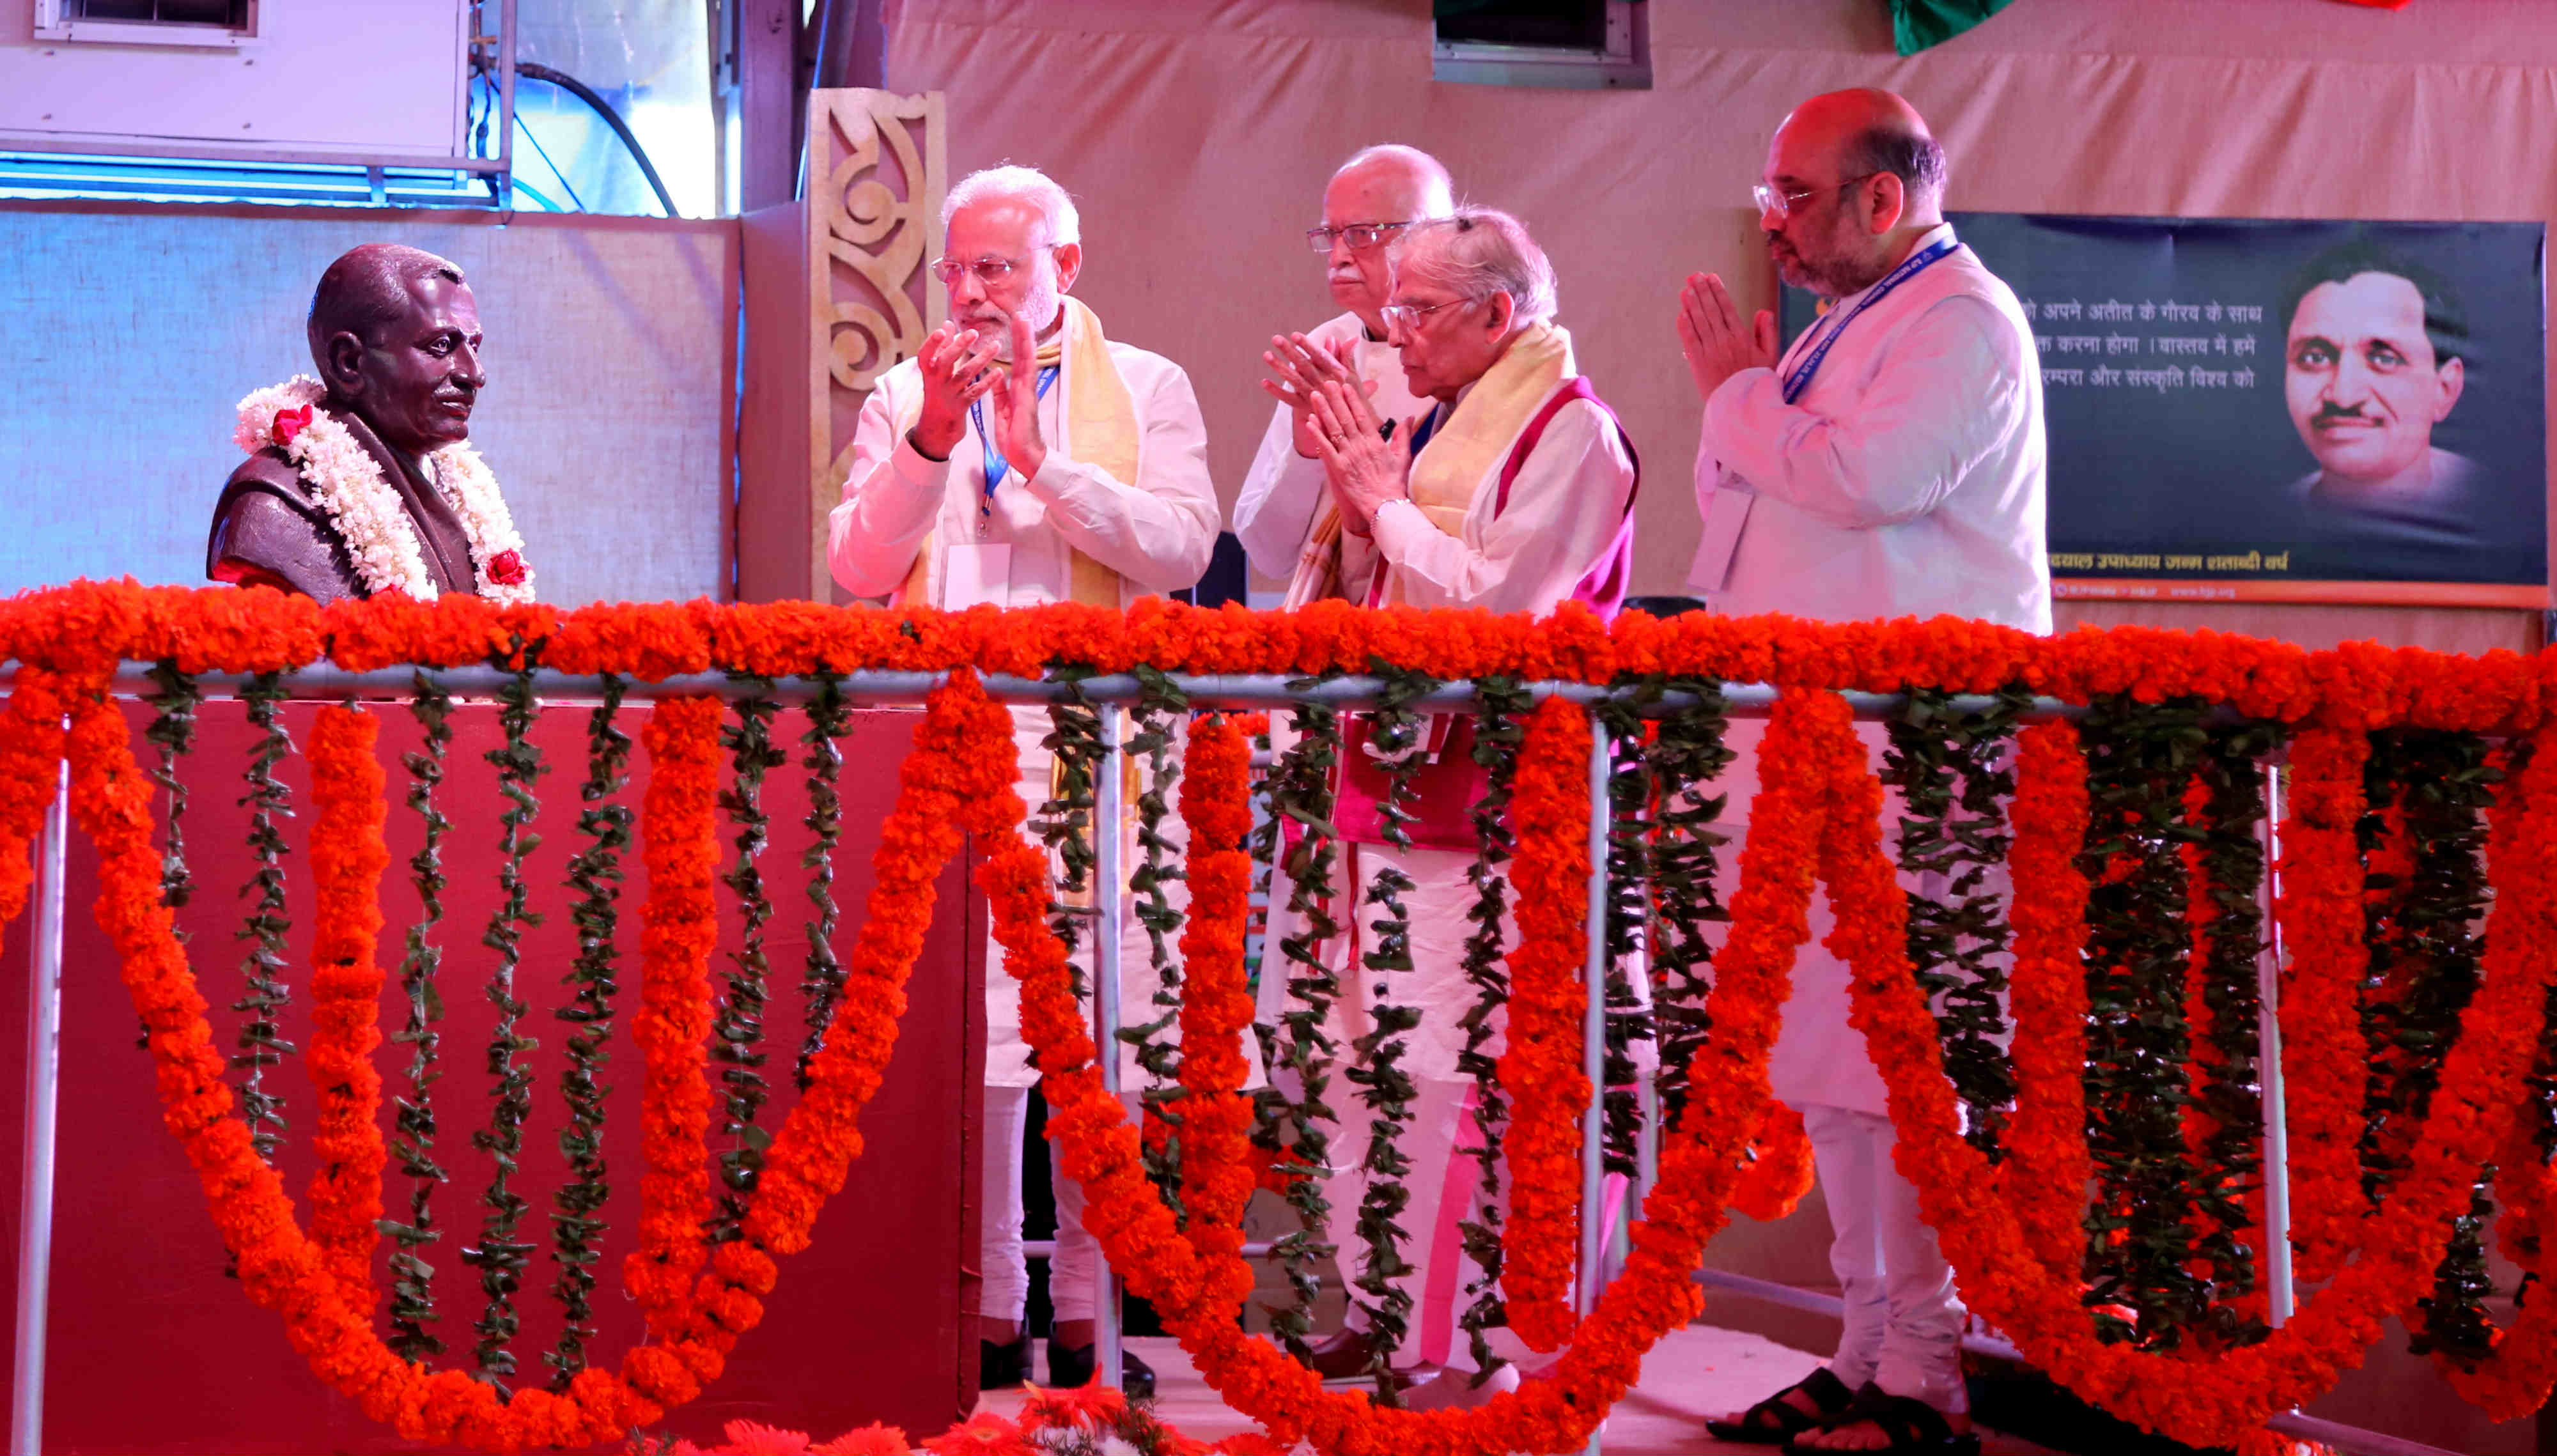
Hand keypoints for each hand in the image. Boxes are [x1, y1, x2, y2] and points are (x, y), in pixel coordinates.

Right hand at [909, 322, 1000, 458]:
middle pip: (946, 362)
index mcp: (928, 371)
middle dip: (959, 346)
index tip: (942, 330)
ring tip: (996, 345)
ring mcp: (948, 395)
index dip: (932, 343)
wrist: (937, 426)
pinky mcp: (961, 406)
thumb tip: (947, 324)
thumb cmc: (938, 391)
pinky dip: (987, 382)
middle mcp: (935, 382)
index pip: (925, 355)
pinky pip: (975, 392)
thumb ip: (941, 348)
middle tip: (974, 332)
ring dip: (981, 359)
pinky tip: (999, 372)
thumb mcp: (935, 372)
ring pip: (964, 375)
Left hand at [985, 312, 1048, 481]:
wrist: (1024, 455)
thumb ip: (999, 393)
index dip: (1015, 344)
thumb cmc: (1015, 438)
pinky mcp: (1027, 397)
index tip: (1014, 327)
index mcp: (1016, 390)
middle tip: (1021, 313)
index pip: (1015, 362)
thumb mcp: (1002, 411)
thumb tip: (994, 377)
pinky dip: (1027, 357)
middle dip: (1022, 334)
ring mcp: (1028, 390)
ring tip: (1023, 319)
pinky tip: (1026, 343)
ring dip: (1025, 339)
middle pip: (1023, 355)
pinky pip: (1026, 373)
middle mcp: (1024, 387)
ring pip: (1027, 359)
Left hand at [1261, 332, 1374, 459]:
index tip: (1295, 335)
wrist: (1352, 427)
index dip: (1307, 346)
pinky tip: (1264, 381)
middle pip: (1304, 365)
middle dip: (1290, 351)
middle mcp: (1323, 384)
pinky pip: (1288, 399)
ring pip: (1294, 380)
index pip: (1319, 356)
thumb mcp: (1353, 377)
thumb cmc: (1353, 399)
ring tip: (1267, 355)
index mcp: (1336, 374)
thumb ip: (1347, 357)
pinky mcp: (1305, 408)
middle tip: (1276, 339)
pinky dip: (1276, 391)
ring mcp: (1313, 396)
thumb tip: (1347, 338)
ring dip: (1280, 367)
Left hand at [1306, 376, 1403, 530]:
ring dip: (1324, 411)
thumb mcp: (1403, 456)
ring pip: (1334, 429)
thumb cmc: (1394, 483)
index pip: (1362, 415)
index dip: (1352, 399)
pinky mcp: (1338, 468)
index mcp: (1375, 441)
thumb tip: (1409, 416)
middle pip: (1345, 417)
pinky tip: (1310, 421)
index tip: (1345, 385)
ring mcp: (1348, 456)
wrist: (1385, 505)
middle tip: (1327, 382)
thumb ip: (1404, 434)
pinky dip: (1317, 434)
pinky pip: (1326, 448)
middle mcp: (1360, 445)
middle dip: (1335, 398)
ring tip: (1316, 395)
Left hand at [1676, 272, 1777, 404]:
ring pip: (1699, 321)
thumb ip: (1767, 332)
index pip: (1727, 308)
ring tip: (1686, 288)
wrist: (1742, 406)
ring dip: (1691, 303)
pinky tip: (1681, 313)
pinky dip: (1685, 326)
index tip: (1711, 277)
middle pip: (1711, 310)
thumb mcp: (1771, 356)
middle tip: (1694, 276)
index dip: (1717, 291)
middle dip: (1702, 291)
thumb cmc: (1758, 381)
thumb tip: (1762, 311)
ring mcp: (1710, 351)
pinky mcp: (1698, 363)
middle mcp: (1725, 341)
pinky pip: (1690, 340)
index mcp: (1742, 337)